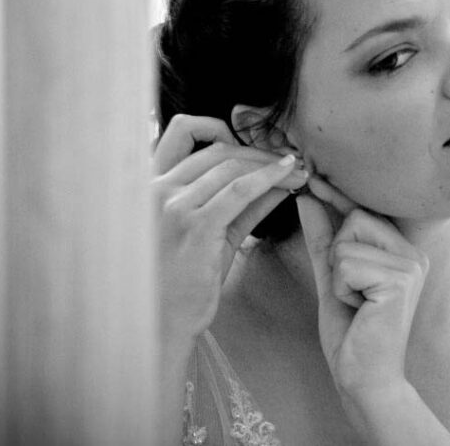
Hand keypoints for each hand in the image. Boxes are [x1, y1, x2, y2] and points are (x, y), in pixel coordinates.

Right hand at [152, 114, 307, 348]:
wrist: (160, 323)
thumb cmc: (181, 283)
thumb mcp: (210, 234)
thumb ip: (241, 204)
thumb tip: (279, 178)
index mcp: (149, 185)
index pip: (181, 132)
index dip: (217, 126)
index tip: (249, 141)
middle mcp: (156, 188)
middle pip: (218, 150)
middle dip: (260, 152)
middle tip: (291, 162)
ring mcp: (173, 205)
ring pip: (232, 165)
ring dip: (272, 165)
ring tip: (299, 173)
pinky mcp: (195, 226)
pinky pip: (240, 190)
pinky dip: (269, 178)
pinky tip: (289, 178)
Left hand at [296, 175, 428, 412]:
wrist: (364, 378)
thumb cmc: (351, 332)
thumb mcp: (331, 276)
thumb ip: (322, 236)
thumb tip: (307, 196)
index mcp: (401, 249)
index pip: (362, 210)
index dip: (336, 195)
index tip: (312, 175)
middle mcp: (412, 251)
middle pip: (354, 218)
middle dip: (338, 253)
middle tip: (352, 292)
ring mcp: (411, 264)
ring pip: (347, 241)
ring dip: (338, 276)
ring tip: (357, 302)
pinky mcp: (401, 279)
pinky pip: (347, 263)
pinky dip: (342, 289)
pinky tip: (361, 310)